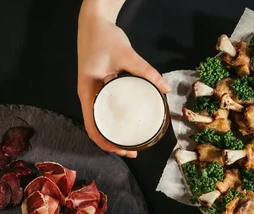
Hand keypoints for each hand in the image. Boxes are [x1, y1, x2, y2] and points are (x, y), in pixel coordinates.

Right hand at [77, 0, 170, 157]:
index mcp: (87, 92)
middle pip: (97, 128)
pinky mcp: (100, 87)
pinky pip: (106, 110)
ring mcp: (93, 92)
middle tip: (134, 152)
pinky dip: (116, 120)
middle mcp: (88, 96)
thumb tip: (165, 87)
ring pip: (101, 121)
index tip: (124, 151)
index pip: (93, 127)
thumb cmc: (103, 37)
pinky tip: (130, 122)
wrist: (94, 21)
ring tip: (133, 142)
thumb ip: (146, 71)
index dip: (107, 143)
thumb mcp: (126, 55)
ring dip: (115, 134)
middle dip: (113, 144)